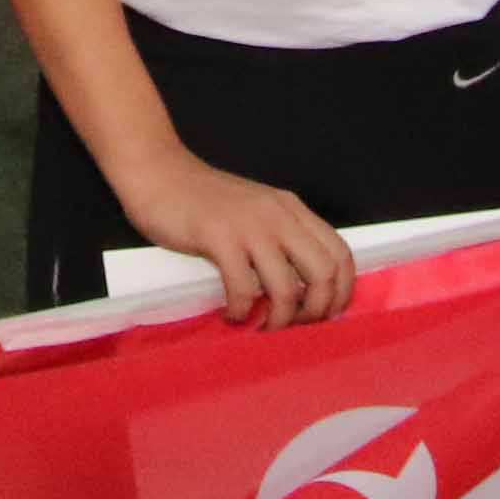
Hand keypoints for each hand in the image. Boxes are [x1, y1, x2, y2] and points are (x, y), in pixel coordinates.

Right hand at [121, 146, 355, 326]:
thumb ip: (278, 235)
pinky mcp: (218, 237)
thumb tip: (299, 286)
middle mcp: (278, 215)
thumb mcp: (255, 210)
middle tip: (294, 325)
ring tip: (261, 327)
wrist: (157, 171)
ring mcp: (249, 225)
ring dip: (279, 319)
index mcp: (291, 209)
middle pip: (324, 273)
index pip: (340, 253)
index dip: (342, 291)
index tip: (326, 314)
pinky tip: (232, 314)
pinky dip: (242, 310)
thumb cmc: (201, 199)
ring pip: (287, 288)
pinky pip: (244, 287)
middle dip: (316, 311)